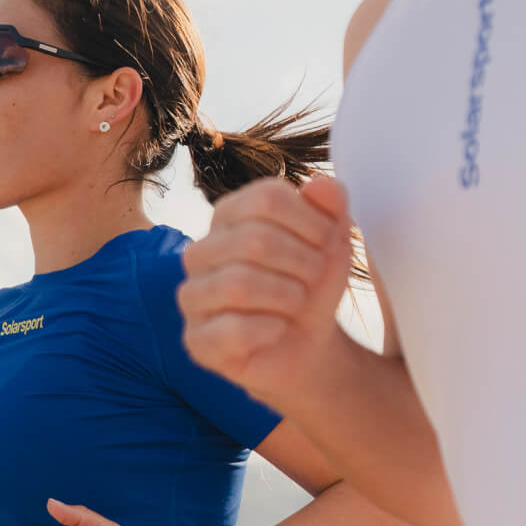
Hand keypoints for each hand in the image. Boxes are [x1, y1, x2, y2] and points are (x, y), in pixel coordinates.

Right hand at [178, 175, 353, 404]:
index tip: (330, 243)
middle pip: (254, 241)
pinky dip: (270, 330)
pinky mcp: (195, 340)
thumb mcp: (332, 239)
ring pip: (238, 285)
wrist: (309, 341)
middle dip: (303, 263)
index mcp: (228, 215)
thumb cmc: (312, 281)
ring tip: (298, 302)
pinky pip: (232, 331)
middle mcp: (201, 251)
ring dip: (288, 296)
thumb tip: (321, 183)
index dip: (311, 221)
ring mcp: (192, 296)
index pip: (267, 198)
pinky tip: (278, 329)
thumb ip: (331, 205)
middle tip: (316, 278)